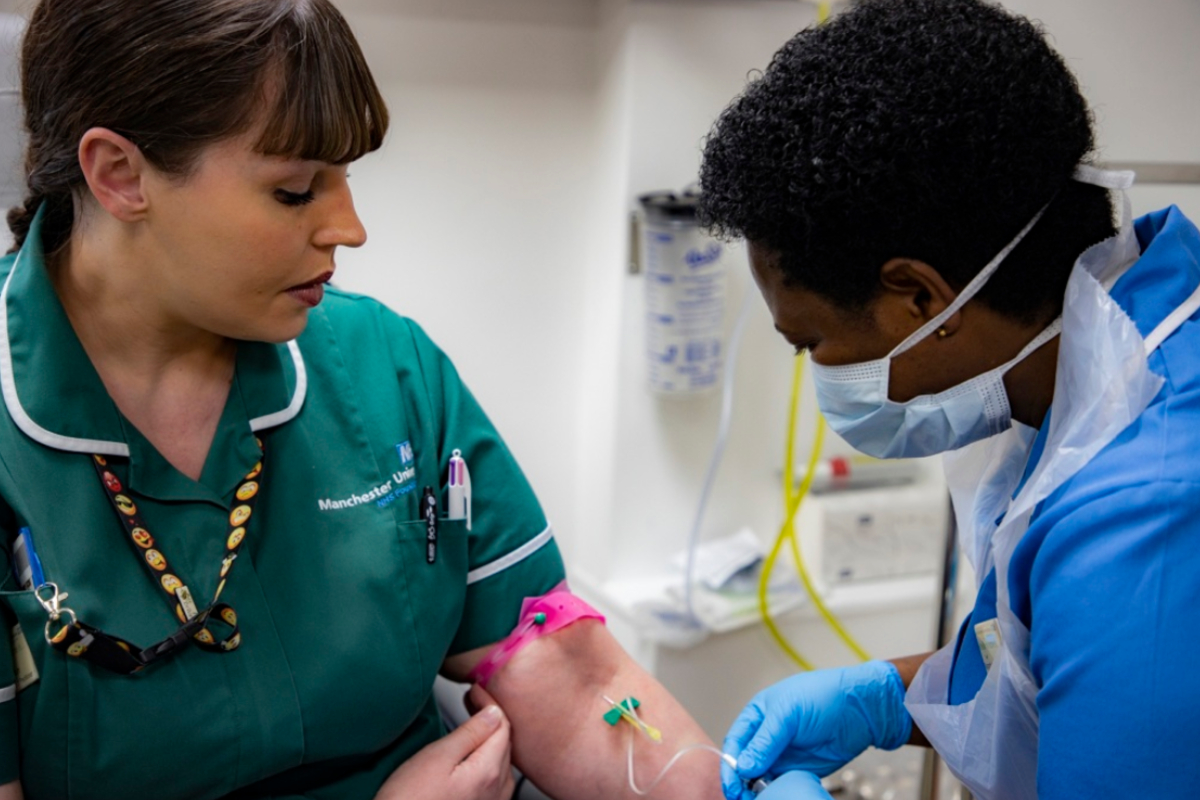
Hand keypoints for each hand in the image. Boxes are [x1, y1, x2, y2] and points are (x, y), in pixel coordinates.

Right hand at [374, 702, 514, 799]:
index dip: (490, 702)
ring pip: (502, 762)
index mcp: (489, 772)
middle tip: (474, 700)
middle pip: (504, 743)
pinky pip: (494, 780)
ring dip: (491, 739)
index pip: (502, 725)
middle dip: (492, 719)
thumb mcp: (437, 757)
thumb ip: (469, 733)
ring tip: (475, 724)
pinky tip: (474, 756)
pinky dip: (488, 760)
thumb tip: (493, 714)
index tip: (476, 689)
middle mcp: (496, 791)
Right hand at [721, 661, 909, 799]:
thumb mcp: (788, 713)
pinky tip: (774, 797)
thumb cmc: (824, 696)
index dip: (730, 763)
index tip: (731, 781)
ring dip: (755, 789)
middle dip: (740, 780)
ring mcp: (782, 755)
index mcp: (758, 716)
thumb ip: (765, 741)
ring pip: (760, 777)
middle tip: (740, 795)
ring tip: (754, 799)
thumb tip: (744, 766)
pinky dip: (775, 793)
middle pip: (744, 763)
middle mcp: (767, 737)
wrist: (861, 710)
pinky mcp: (798, 770)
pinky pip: (780, 784)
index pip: (736, 742)